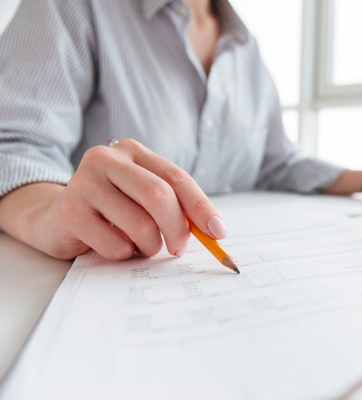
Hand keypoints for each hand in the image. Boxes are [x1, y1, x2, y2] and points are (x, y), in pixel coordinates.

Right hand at [0, 139, 226, 260]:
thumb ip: (176, 206)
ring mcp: (84, 182)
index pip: (176, 177)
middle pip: (159, 196)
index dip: (201, 206)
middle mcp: (106, 159)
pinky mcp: (69, 211)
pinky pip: (115, 245)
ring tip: (141, 245)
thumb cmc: (112, 210)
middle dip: (178, 229)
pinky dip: (124, 254)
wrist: (56, 218)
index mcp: (133, 152)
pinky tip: (114, 246)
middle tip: (179, 248)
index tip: (219, 232)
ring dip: (150, 246)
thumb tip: (214, 230)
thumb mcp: (144, 199)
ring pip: (140, 224)